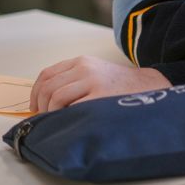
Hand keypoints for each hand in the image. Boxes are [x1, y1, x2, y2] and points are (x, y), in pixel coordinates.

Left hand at [30, 55, 169, 111]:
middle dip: (41, 107)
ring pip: (55, 98)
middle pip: (47, 88)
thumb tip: (43, 101)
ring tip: (59, 122)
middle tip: (46, 119)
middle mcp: (84, 68)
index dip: (35, 94)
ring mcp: (92, 81)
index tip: (36, 108)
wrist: (149, 87)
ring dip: (51, 114)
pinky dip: (64, 118)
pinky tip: (71, 122)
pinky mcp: (99, 96)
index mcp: (81, 62)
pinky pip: (70, 108)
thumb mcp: (95, 73)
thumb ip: (73, 79)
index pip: (46, 75)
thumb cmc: (119, 86)